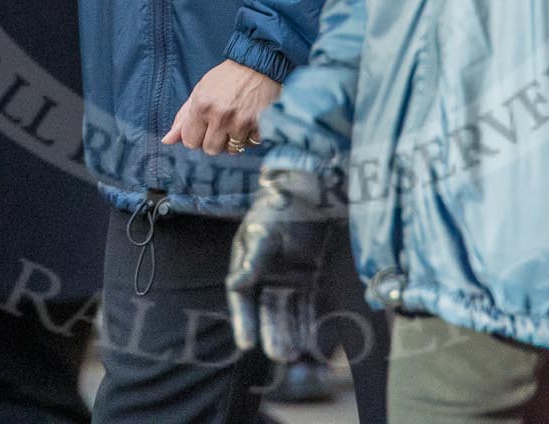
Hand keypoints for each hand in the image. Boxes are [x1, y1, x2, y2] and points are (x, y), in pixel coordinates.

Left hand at [163, 60, 281, 155]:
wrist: (260, 64)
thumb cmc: (227, 77)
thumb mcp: (201, 90)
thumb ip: (183, 117)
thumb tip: (166, 141)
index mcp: (202, 105)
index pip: (190, 142)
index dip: (196, 136)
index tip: (203, 126)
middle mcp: (221, 116)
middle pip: (210, 149)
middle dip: (214, 140)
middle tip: (221, 123)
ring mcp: (242, 122)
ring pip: (232, 150)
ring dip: (233, 140)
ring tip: (237, 121)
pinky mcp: (261, 125)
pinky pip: (251, 145)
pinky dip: (250, 137)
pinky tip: (250, 121)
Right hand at [227, 168, 338, 360]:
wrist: (310, 191)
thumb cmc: (279, 207)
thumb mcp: (263, 231)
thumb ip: (253, 259)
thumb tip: (235, 284)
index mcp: (247, 265)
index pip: (242, 300)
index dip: (244, 322)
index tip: (246, 345)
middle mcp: (265, 277)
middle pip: (267, 311)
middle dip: (272, 334)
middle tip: (280, 356)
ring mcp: (288, 279)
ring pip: (288, 312)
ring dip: (290, 333)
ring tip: (294, 355)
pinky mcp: (309, 278)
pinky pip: (309, 305)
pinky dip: (309, 322)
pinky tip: (313, 340)